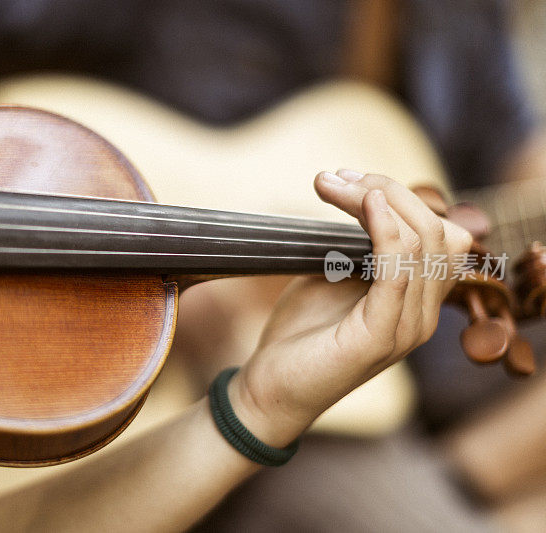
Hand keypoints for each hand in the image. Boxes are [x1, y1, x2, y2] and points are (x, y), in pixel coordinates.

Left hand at [228, 170, 472, 446]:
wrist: (270, 389)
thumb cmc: (299, 334)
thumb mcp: (331, 279)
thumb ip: (355, 248)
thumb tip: (360, 201)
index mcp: (416, 299)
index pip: (436, 231)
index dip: (399, 195)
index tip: (347, 177)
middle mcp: (422, 313)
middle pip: (434, 229)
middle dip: (386, 189)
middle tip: (335, 177)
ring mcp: (407, 327)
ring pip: (421, 243)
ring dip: (376, 199)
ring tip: (333, 184)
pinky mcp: (381, 338)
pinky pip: (398, 271)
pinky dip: (385, 230)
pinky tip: (363, 204)